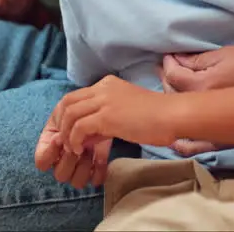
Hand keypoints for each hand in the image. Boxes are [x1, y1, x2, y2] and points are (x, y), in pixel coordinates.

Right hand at [35, 113, 111, 188]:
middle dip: (70, 159)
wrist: (100, 112)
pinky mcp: (96, 171)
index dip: (50, 153)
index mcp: (49, 149)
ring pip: (76, 182)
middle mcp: (62, 162)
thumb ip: (60, 126)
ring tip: (90, 149)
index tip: (58, 139)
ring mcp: (78, 169)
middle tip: (78, 145)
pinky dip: (98, 171)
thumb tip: (59, 140)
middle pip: (60, 175)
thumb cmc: (77, 111)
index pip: (41, 162)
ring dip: (84, 165)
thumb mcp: (65, 111)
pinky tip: (100, 158)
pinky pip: (95, 181)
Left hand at [54, 76, 177, 154]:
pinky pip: (80, 127)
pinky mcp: (108, 116)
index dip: (65, 114)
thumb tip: (89, 133)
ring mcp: (105, 100)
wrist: (173, 115)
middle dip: (60, 123)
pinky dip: (75, 140)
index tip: (67, 132)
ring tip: (73, 148)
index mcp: (107, 84)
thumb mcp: (126, 110)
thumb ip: (106, 116)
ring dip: (66, 134)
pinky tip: (81, 150)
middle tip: (64, 141)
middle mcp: (103, 88)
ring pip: (70, 114)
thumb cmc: (156, 116)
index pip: (75, 96)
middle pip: (67, 102)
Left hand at [160, 45, 233, 155]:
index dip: (168, 63)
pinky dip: (181, 143)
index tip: (169, 56)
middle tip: (167, 68)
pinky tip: (173, 138)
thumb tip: (176, 60)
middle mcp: (205, 110)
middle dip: (166, 80)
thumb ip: (197, 60)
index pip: (173, 76)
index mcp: (204, 86)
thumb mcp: (225, 54)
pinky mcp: (222, 140)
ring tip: (171, 90)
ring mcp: (213, 128)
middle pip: (173, 96)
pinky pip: (194, 146)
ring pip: (180, 119)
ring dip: (171, 103)